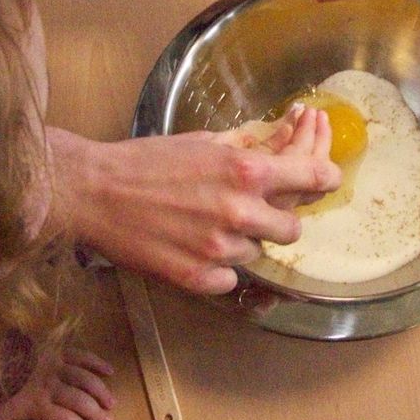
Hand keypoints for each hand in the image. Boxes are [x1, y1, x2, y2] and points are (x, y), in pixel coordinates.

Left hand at [1, 347, 114, 419]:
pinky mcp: (56, 349)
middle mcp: (51, 384)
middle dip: (96, 413)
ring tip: (111, 403)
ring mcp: (55, 364)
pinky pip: (81, 355)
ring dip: (101, 391)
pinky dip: (97, 362)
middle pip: (80, 400)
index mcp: (37, 404)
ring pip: (85, 379)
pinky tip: (109, 371)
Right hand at [46, 107, 337, 293]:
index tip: (323, 180)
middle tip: (256, 210)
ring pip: (257, 253)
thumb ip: (248, 147)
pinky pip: (231, 278)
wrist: (94, 192)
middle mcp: (240, 212)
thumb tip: (282, 141)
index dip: (325, 178)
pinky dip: (220, 266)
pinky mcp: (198, 278)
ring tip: (210, 223)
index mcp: (245, 171)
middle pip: (293, 228)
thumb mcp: (204, 141)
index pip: (314, 178)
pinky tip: (196, 246)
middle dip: (278, 218)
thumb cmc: (146, 161)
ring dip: (243, 240)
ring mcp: (220, 249)